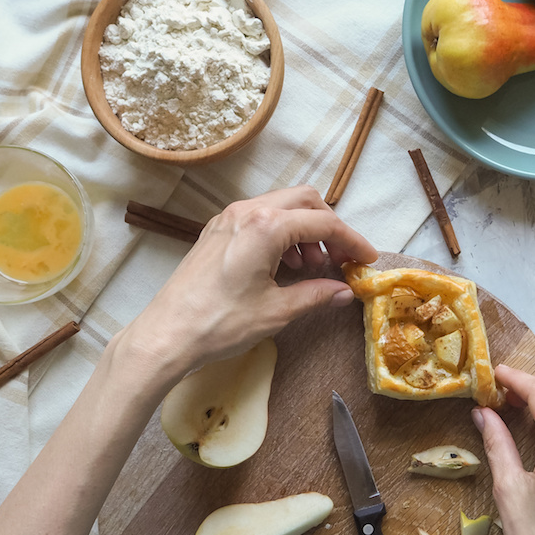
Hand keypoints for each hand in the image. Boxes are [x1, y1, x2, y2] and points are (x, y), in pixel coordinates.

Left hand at [122, 186, 376, 381]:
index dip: (352, 240)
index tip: (368, 260)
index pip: (323, 222)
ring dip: (305, 229)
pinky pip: (260, 217)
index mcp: (265, 227)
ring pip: (281, 206)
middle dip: (329, 226)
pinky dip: (282, 233)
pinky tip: (284, 264)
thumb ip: (315, 294)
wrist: (167, 334)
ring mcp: (228, 218)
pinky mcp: (217, 230)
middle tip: (340, 259)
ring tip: (311, 267)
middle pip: (304, 200)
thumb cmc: (220, 323)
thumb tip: (345, 291)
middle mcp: (246, 211)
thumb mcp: (276, 311)